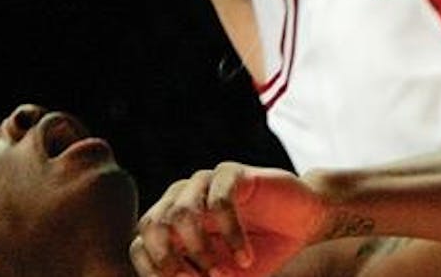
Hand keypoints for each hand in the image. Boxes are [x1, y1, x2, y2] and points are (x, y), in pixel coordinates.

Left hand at [131, 162, 328, 276]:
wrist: (302, 225)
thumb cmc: (260, 254)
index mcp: (172, 226)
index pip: (139, 245)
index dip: (156, 271)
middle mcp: (182, 200)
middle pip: (151, 225)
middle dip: (171, 261)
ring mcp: (205, 183)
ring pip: (182, 213)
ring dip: (202, 252)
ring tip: (226, 273)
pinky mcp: (232, 173)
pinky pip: (219, 202)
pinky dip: (231, 236)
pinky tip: (246, 257)